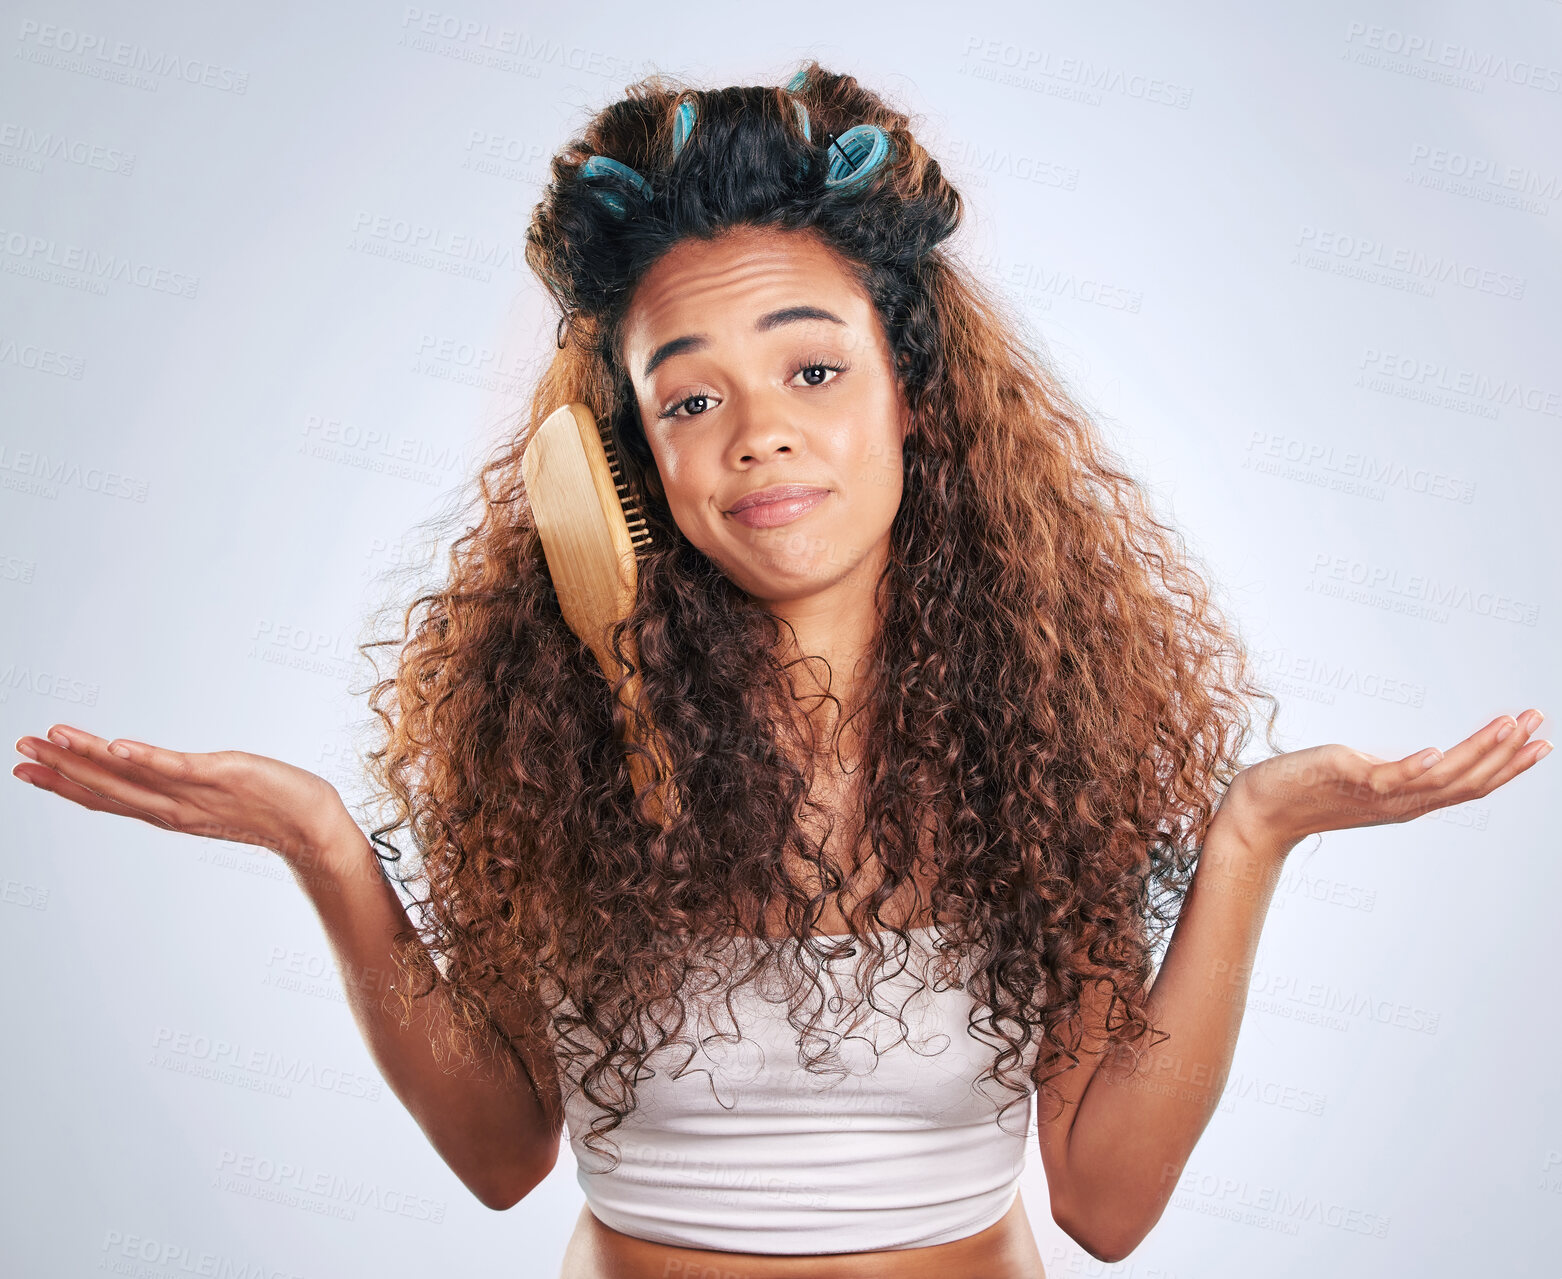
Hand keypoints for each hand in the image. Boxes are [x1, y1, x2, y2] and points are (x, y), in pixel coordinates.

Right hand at [12, 723, 362, 871]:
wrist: (314, 827)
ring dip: (88, 757)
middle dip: (61, 769)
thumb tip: (162, 776)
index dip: (65, 784)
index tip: (27, 769)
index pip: (107, 797)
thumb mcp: (215, 796)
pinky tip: (115, 746)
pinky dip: (144, 758)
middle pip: (107, 788)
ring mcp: (194, 793)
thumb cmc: (271, 808)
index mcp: (169, 811)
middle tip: (19, 750)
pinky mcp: (220, 776)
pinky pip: (175, 768)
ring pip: (130, 777)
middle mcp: (174, 807)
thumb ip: (183, 788)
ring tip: (51, 739)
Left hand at [1222, 709, 1550, 853]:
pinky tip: (1439, 751)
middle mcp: (1401, 802)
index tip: (1542, 741)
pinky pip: (1389, 778)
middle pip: (1468, 781)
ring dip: (1478, 751)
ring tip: (1508, 725)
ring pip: (1440, 778)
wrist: (1261, 809)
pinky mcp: (1349, 780)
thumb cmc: (1307, 789)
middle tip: (1540, 722)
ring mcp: (1377, 794)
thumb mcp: (1363, 777)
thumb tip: (1423, 757)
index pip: (1471, 784)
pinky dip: (1416, 767)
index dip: (1510, 766)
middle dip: (1508, 753)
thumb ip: (1395, 771)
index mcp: (1409, 799)